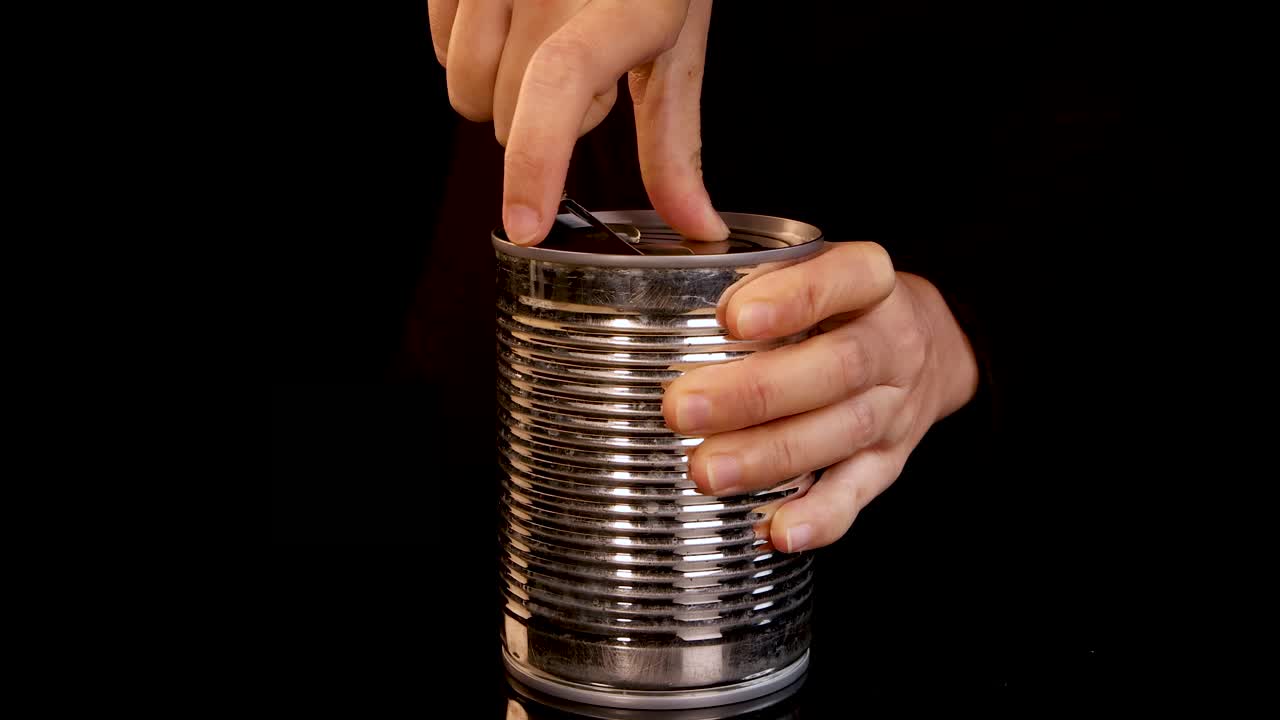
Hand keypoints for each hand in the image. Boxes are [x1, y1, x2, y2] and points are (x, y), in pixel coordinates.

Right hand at [427, 0, 727, 245]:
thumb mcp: (675, 46)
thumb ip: (677, 143)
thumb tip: (696, 227)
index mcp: (626, 1)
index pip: (562, 84)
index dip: (535, 162)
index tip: (526, 225)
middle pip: (506, 114)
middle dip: (538, 121)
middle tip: (583, 71)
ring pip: (463, 86)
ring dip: (496, 88)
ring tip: (543, 42)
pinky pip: (437, 46)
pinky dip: (467, 49)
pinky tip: (510, 20)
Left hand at [663, 243, 980, 552]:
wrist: (931, 345)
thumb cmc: (838, 302)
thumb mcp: (810, 264)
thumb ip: (752, 268)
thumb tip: (671, 272)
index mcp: (871, 281)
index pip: (843, 280)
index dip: (793, 299)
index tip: (734, 318)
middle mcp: (892, 343)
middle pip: (836, 368)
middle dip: (755, 393)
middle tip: (682, 409)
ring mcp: (895, 407)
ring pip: (841, 433)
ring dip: (769, 457)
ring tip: (705, 471)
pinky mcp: (890, 460)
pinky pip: (859, 493)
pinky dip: (819, 516)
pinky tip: (775, 530)